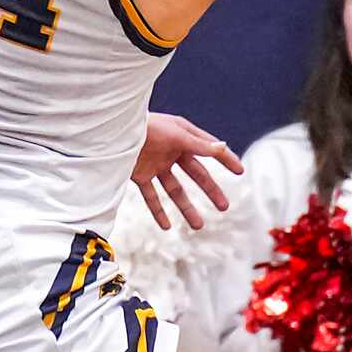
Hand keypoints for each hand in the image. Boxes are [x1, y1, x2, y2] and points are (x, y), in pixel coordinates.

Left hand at [134, 112, 240, 229]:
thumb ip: (198, 145)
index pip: (209, 149)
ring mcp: (156, 164)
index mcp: (183, 136)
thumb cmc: (145, 125)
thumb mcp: (175, 134)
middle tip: (225, 207)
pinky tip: (167, 226)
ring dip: (187, 208)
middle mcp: (172, 151)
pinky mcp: (140, 175)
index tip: (240, 171)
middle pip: (196, 174)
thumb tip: (222, 148)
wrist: (112, 131)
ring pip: (175, 190)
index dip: (225, 159)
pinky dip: (158, 211)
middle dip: (210, 190)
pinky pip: (151, 196)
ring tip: (199, 226)